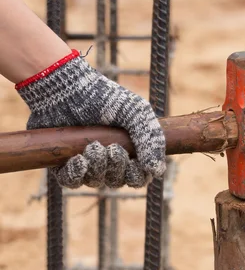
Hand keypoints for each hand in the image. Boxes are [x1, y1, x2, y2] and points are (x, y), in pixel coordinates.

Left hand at [17, 50, 165, 188]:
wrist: (69, 87)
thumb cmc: (105, 97)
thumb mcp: (137, 112)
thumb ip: (151, 140)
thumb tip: (157, 171)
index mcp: (128, 151)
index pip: (137, 178)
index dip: (136, 176)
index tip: (132, 161)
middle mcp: (106, 160)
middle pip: (116, 182)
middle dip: (115, 168)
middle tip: (111, 149)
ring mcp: (84, 162)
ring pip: (94, 182)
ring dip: (97, 168)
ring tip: (93, 146)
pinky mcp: (61, 162)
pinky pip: (70, 181)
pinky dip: (76, 175)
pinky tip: (78, 159)